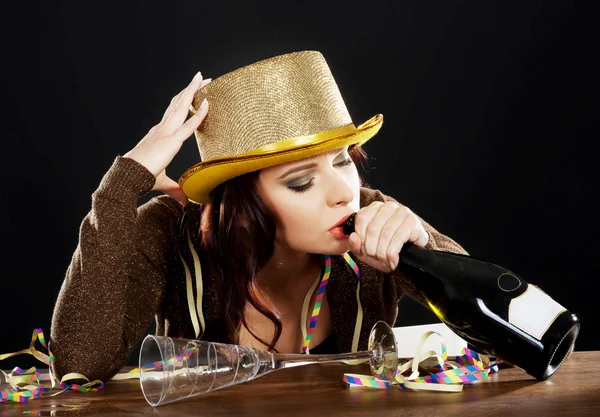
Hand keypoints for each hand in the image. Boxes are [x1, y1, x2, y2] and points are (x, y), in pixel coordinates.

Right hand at [123, 72, 210, 205]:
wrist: (129, 177)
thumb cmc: (142, 178)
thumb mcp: (163, 182)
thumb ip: (176, 189)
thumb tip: (185, 201)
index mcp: (159, 135)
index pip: (173, 113)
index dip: (183, 102)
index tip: (193, 93)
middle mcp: (162, 129)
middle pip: (178, 103)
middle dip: (190, 89)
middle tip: (201, 77)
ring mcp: (166, 132)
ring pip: (182, 106)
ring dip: (193, 90)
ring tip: (203, 77)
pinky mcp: (171, 140)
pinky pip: (189, 124)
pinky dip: (199, 112)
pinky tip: (207, 102)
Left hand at [347, 201, 429, 272]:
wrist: (409, 255)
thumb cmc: (386, 249)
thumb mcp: (366, 250)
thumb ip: (355, 244)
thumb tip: (353, 237)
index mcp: (374, 208)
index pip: (362, 217)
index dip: (361, 237)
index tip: (363, 250)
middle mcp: (388, 207)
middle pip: (373, 227)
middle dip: (371, 248)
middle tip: (375, 257)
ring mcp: (402, 212)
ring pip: (385, 233)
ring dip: (382, 252)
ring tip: (384, 259)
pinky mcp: (413, 221)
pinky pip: (398, 238)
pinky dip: (392, 253)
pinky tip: (392, 259)